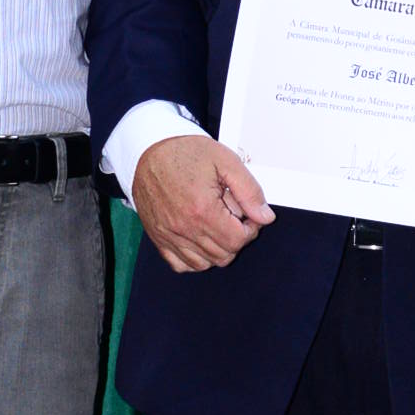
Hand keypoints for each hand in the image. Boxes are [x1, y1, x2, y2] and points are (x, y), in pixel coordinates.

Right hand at [132, 134, 275, 272]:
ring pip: (205, 263)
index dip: (250, 229)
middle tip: (233, 217)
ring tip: (217, 225)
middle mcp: (184, 227)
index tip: (248, 215)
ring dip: (218, 249)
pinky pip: (181, 265)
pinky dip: (195, 259)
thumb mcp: (225, 161)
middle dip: (235, 238)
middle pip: (223, 254)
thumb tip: (265, 217)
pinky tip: (200, 239)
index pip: (238, 240)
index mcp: (202, 209)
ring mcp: (169, 236)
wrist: (149, 150)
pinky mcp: (158, 238)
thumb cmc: (186, 152)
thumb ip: (249, 191)